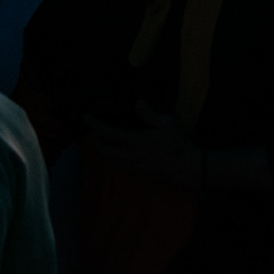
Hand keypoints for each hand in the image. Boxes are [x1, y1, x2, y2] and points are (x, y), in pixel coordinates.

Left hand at [85, 103, 200, 186]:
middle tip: (93, 129)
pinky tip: (113, 152)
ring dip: (99, 149)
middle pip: (102, 149)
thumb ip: (150, 114)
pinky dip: (108, 158)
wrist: (186, 167)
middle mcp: (129, 155)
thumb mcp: (167, 123)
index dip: (94, 124)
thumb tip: (138, 102)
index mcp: (135, 141)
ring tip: (100, 140)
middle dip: (94, 138)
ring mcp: (132, 165)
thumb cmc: (178, 144)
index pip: (107, 133)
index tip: (87, 116)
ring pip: (106, 159)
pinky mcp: (136, 171)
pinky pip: (115, 166)